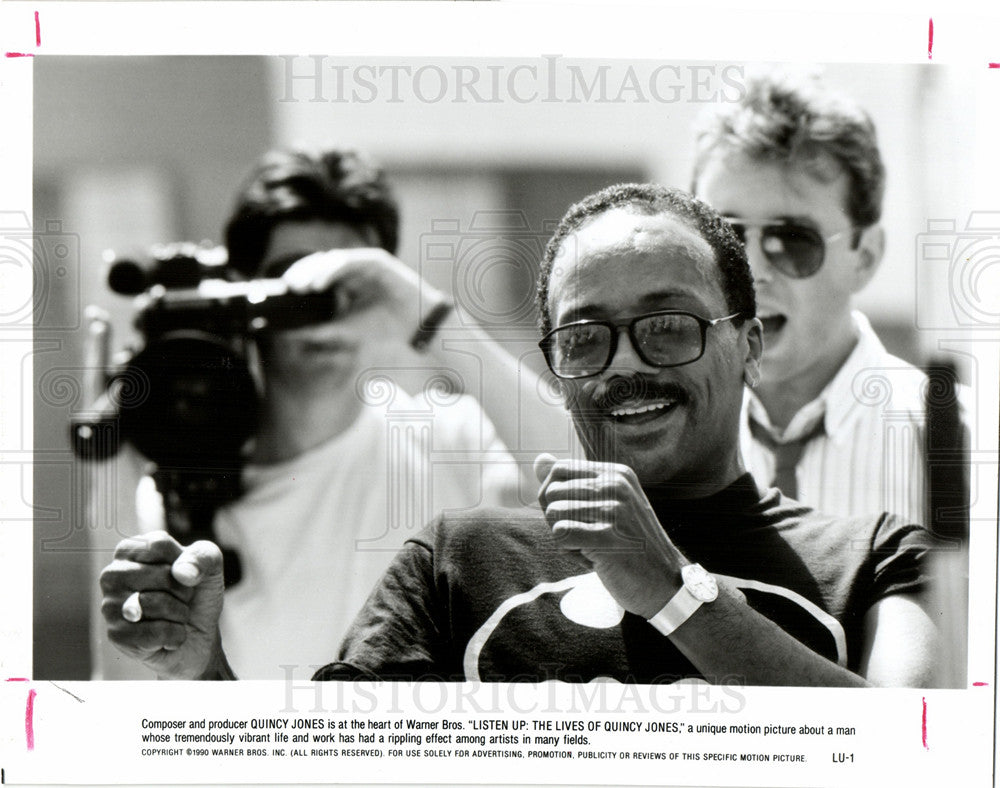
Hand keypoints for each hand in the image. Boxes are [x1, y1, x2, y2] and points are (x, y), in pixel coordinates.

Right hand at [99, 531, 225, 678]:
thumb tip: (182, 573)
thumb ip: (202, 557)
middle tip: (181, 599)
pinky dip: (175, 636)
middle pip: (162, 576)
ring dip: (180, 614)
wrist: (197, 636)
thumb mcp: (210, 565)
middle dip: (184, 591)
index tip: (183, 573)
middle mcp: (112, 575)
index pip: (159, 545)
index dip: (184, 561)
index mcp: (130, 550)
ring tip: (174, 616)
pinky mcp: (116, 636)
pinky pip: (158, 632)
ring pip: (157, 604)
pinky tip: (168, 637)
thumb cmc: (197, 593)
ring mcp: (110, 606)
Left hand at [282, 248, 447, 343]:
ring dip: (314, 271)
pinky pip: (350, 261)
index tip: (282, 295)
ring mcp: (364, 264)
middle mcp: (352, 271)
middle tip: (287, 288)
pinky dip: (333, 269)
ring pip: (332, 260)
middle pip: (319, 264)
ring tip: (301, 286)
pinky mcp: (377, 262)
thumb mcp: (346, 330)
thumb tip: (291, 333)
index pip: (314, 275)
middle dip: (301, 274)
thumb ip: (321, 330)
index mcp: (345, 283)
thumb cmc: (386, 328)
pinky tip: (321, 283)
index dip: (297, 281)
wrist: (418, 327)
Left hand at [534, 453, 685, 618]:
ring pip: (553, 513)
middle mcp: (616, 485)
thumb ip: (571, 482)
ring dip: (564, 537)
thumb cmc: (630, 544)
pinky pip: (560, 534)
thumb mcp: (607, 505)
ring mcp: (614, 510)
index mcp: (617, 474)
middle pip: (552, 492)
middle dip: (557, 519)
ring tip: (592, 546)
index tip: (576, 517)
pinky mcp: (608, 537)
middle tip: (586, 536)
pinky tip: (593, 558)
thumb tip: (539, 459)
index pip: (559, 470)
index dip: (555, 497)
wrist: (665, 582)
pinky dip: (569, 551)